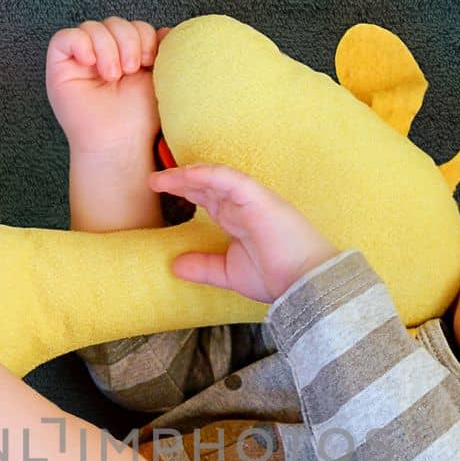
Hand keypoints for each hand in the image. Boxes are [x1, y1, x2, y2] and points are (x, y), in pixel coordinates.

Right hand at [46, 17, 171, 157]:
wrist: (120, 142)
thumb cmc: (139, 118)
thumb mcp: (158, 76)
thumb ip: (163, 50)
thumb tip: (168, 31)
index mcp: (126, 55)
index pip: (133, 26)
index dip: (144, 36)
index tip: (149, 62)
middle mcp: (102, 55)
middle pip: (113, 22)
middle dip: (128, 41)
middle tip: (130, 70)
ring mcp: (79, 60)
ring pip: (92, 27)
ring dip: (107, 48)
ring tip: (112, 75)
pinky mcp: (59, 66)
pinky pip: (65, 38)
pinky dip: (80, 44)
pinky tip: (91, 63)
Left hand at [150, 163, 340, 303]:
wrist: (305, 285)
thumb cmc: (277, 278)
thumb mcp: (229, 273)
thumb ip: (203, 266)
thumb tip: (173, 266)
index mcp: (239, 220)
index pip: (208, 197)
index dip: (185, 191)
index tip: (159, 190)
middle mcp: (244, 206)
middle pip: (207, 184)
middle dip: (179, 180)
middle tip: (154, 181)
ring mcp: (252, 200)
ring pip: (215, 177)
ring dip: (187, 175)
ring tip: (162, 178)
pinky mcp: (259, 198)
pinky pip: (230, 179)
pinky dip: (208, 174)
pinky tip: (187, 175)